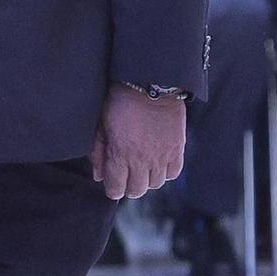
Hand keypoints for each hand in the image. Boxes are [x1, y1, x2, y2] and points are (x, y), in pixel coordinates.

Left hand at [89, 85, 185, 200]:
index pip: (117, 187)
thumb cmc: (119, 102)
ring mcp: (162, 155)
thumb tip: (98, 175)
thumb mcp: (101, 125)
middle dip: (128, 188)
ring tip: (140, 169)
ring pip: (156, 184)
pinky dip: (165, 173)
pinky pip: (173, 173)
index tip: (111, 187)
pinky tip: (157, 164)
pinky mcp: (178, 149)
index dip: (112, 190)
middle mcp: (143, 160)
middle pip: (137, 190)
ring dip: (146, 180)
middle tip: (125, 180)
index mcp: (121, 154)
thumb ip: (98, 152)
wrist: (150, 85)